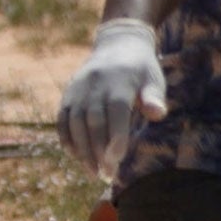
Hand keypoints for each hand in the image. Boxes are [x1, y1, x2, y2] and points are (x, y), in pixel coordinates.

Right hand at [58, 19, 166, 178]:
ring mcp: (78, 90)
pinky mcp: (67, 95)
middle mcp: (94, 85)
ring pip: (75, 123)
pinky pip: (63, 119)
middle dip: (98, 150)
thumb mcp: (154, 78)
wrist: (118, 45)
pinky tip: (76, 157)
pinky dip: (67, 138)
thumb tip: (158, 114)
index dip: (115, 136)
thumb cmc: (142, 70)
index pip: (115, 111)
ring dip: (82, 150)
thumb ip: (154, 97)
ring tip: (93, 172)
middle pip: (93, 121)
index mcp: (118, 82)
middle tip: (106, 175)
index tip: (117, 160)